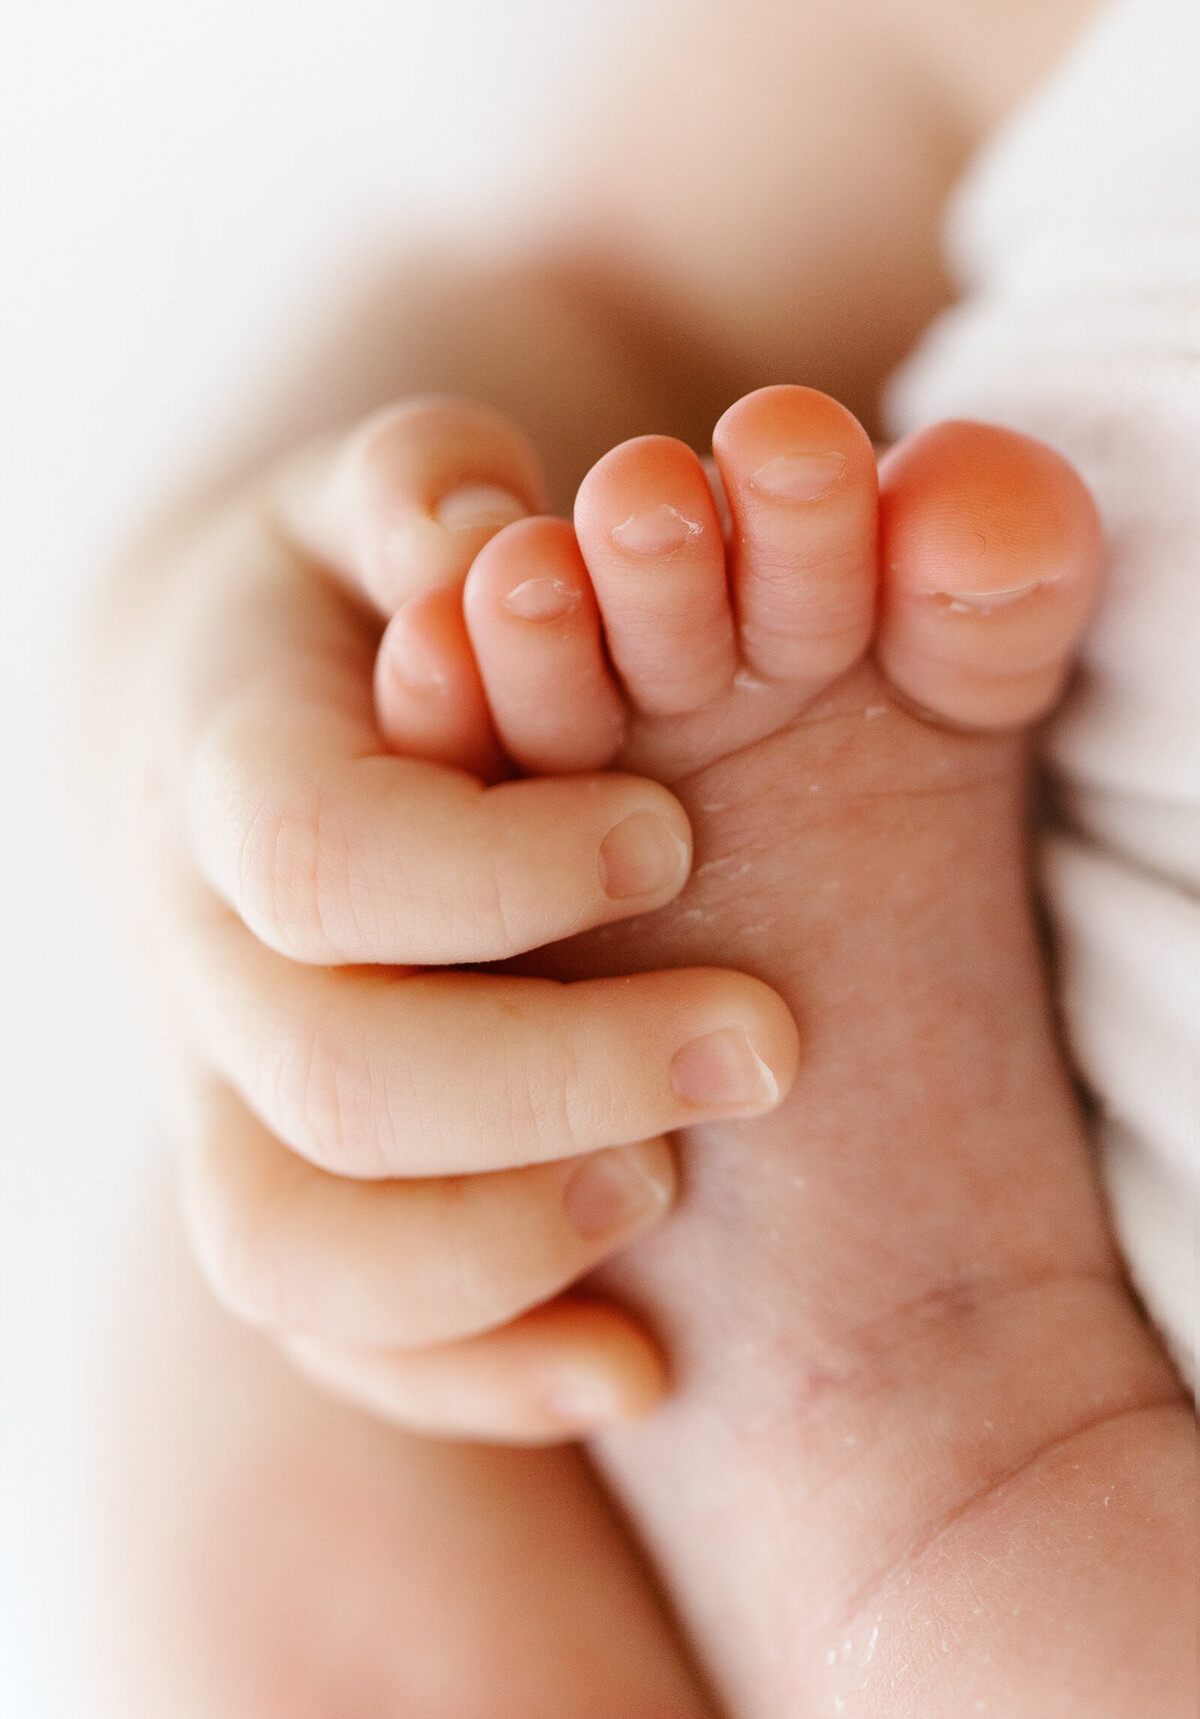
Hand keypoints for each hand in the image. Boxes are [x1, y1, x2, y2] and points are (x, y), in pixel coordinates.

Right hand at [82, 395, 797, 1439]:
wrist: (242, 727)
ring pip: (293, 1245)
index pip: (316, 858)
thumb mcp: (383, 497)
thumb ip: (424, 487)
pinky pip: (332, 1334)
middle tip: (763, 1042)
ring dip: (500, 1248)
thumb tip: (476, 531)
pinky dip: (475, 1375)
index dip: (497, 873)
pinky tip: (633, 1367)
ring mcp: (222, 1085)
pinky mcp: (278, 1172)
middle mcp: (200, 948)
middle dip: (556, 1076)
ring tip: (669, 1180)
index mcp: (221, 764)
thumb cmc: (354, 597)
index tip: (668, 841)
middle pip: (330, 1078)